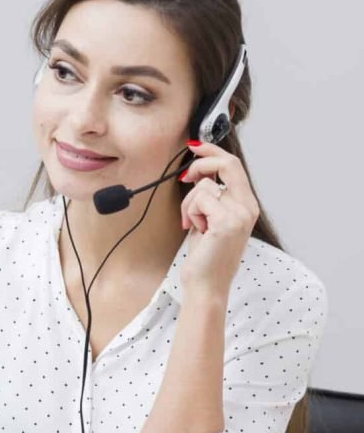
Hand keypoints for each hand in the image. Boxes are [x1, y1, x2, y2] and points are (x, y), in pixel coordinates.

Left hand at [178, 141, 259, 295]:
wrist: (206, 286)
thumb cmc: (206, 256)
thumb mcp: (211, 220)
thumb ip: (212, 197)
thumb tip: (199, 173)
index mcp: (247, 206)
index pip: (234, 166)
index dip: (213, 152)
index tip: (195, 146)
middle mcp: (248, 208)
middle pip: (228, 164)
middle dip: (201, 163)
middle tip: (185, 176)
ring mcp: (239, 214)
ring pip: (205, 185)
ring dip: (190, 204)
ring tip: (194, 225)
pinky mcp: (226, 222)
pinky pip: (199, 199)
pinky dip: (190, 213)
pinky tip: (195, 230)